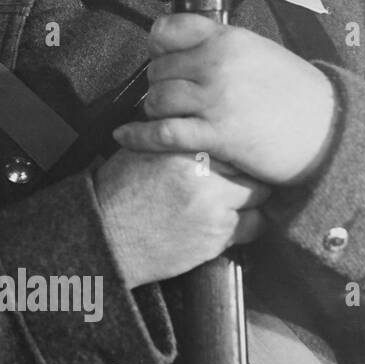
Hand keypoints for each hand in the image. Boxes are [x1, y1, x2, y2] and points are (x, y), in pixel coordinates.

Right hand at [94, 150, 269, 288]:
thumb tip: (195, 126)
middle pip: (251, 169)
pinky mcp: (218, 237)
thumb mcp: (140, 151)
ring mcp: (214, 208)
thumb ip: (172, 139)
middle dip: (248, 174)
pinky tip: (223, 224)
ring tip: (234, 203)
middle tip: (240, 179)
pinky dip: (244, 225)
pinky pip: (252, 227)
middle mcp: (205, 176)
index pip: (231, 142)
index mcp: (185, 149)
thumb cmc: (118, 191)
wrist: (105, 235)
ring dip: (249, 200)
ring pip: (259, 199)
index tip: (232, 157)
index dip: (233, 150)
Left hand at [112, 14, 337, 185]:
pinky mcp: (216, 134)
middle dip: (158, 84)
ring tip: (168, 115)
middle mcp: (218, 64)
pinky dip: (138, 135)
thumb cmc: (296, 94)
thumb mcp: (260, 53)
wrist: (330, 130)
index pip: (168, 30)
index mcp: (228, 39)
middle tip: (171, 95)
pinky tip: (124, 136)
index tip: (159, 56)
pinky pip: (161, 133)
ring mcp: (216, 99)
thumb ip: (221, 48)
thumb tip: (185, 49)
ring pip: (156, 99)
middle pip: (157, 69)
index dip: (157, 46)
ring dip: (155, 110)